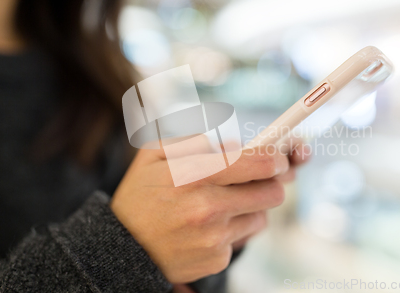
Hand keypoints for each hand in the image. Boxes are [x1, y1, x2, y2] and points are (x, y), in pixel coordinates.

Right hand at [111, 139, 297, 283]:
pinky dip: (232, 231)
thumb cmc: (141, 196)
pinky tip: (209, 228)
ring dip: (250, 208)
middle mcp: (209, 208)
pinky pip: (241, 239)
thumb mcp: (154, 154)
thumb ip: (194, 140)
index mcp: (196, 175)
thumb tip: (235, 144)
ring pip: (261, 217)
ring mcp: (215, 237)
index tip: (277, 159)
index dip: (276, 159)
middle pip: (273, 193)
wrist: (122, 247)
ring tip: (222, 205)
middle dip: (270, 183)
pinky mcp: (217, 259)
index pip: (260, 163)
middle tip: (256, 181)